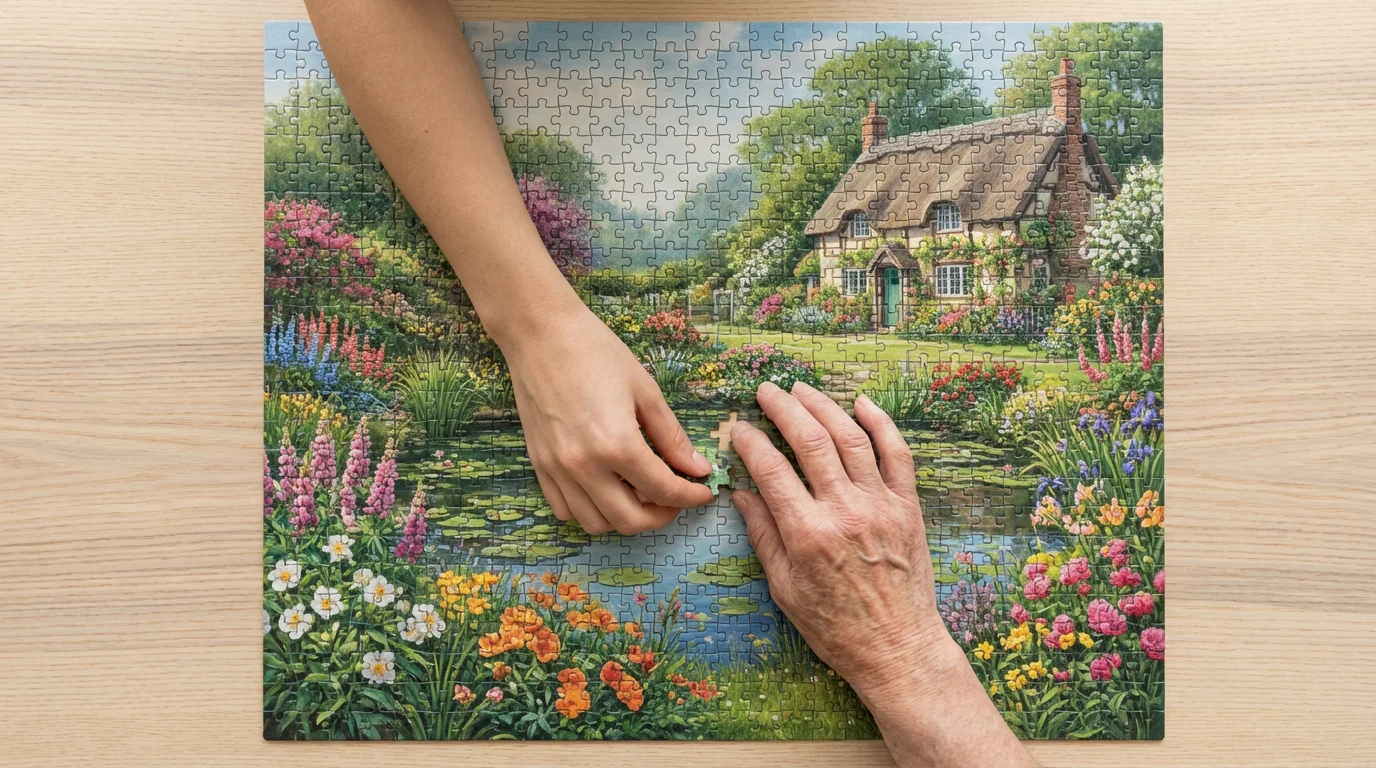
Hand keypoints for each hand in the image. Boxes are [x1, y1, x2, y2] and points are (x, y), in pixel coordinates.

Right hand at [498, 299, 714, 534]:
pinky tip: (605, 488)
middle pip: (630, 520)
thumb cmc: (595, 352)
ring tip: (640, 492)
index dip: (690, 496)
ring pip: (596, 523)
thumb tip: (697, 469)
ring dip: (624, 517)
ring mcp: (557, 469)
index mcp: (617, 444)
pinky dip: (590, 510)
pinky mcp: (539, 465)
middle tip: (674, 497)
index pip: (663, 491)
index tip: (702, 491)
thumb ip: (671, 436)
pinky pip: (564, 510)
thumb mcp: (645, 390)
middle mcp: (584, 466)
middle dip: (661, 515)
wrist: (540, 333)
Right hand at [728, 381, 946, 683]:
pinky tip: (862, 403)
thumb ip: (763, 535)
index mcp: (808, 534)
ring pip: (851, 437)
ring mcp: (880, 505)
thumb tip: (741, 494)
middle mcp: (845, 512)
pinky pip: (897, 453)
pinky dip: (881, 423)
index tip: (739, 428)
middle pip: (810, 440)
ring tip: (803, 389)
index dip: (750, 442)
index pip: (771, 470)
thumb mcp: (784, 588)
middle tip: (766, 391)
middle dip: (783, 408)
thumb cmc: (835, 627)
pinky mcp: (907, 507)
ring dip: (824, 406)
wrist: (896, 648)